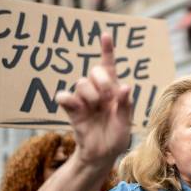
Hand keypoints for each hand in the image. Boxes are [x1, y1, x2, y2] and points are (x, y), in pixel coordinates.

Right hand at [56, 33, 131, 165]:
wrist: (102, 155)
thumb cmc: (116, 137)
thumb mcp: (125, 123)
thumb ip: (125, 106)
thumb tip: (126, 87)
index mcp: (114, 91)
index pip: (110, 67)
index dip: (107, 51)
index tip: (105, 35)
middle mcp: (98, 91)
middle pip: (95, 71)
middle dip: (102, 81)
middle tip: (107, 98)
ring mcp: (84, 99)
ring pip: (81, 83)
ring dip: (90, 94)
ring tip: (96, 108)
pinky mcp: (72, 109)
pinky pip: (63, 96)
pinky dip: (68, 99)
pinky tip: (76, 106)